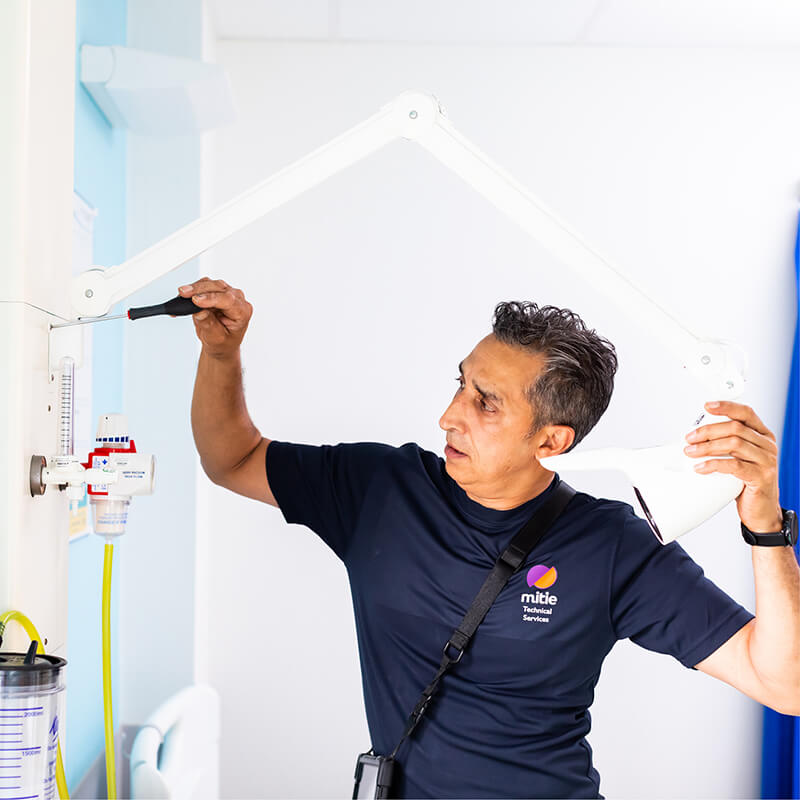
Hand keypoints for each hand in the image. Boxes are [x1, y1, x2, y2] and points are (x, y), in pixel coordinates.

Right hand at [179, 278, 252, 359]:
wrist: (221, 344)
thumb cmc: (223, 343)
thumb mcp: (216, 339)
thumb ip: (209, 325)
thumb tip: (199, 312)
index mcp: (242, 312)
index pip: (229, 300)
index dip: (211, 298)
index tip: (196, 300)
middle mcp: (237, 300)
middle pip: (219, 288)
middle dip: (199, 290)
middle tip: (183, 293)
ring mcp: (227, 294)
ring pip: (210, 283)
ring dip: (194, 288)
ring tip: (181, 295)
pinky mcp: (216, 292)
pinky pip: (203, 285)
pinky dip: (192, 290)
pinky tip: (182, 297)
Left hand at [685, 401, 782, 531]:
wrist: (761, 511)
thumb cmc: (746, 483)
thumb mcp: (737, 458)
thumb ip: (724, 445)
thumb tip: (694, 437)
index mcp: (762, 435)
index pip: (746, 413)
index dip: (726, 407)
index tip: (707, 406)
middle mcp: (767, 445)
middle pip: (735, 428)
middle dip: (707, 431)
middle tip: (689, 438)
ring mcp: (767, 460)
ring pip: (734, 444)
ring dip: (707, 447)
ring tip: (690, 452)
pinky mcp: (762, 476)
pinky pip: (735, 465)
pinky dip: (714, 464)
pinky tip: (700, 467)